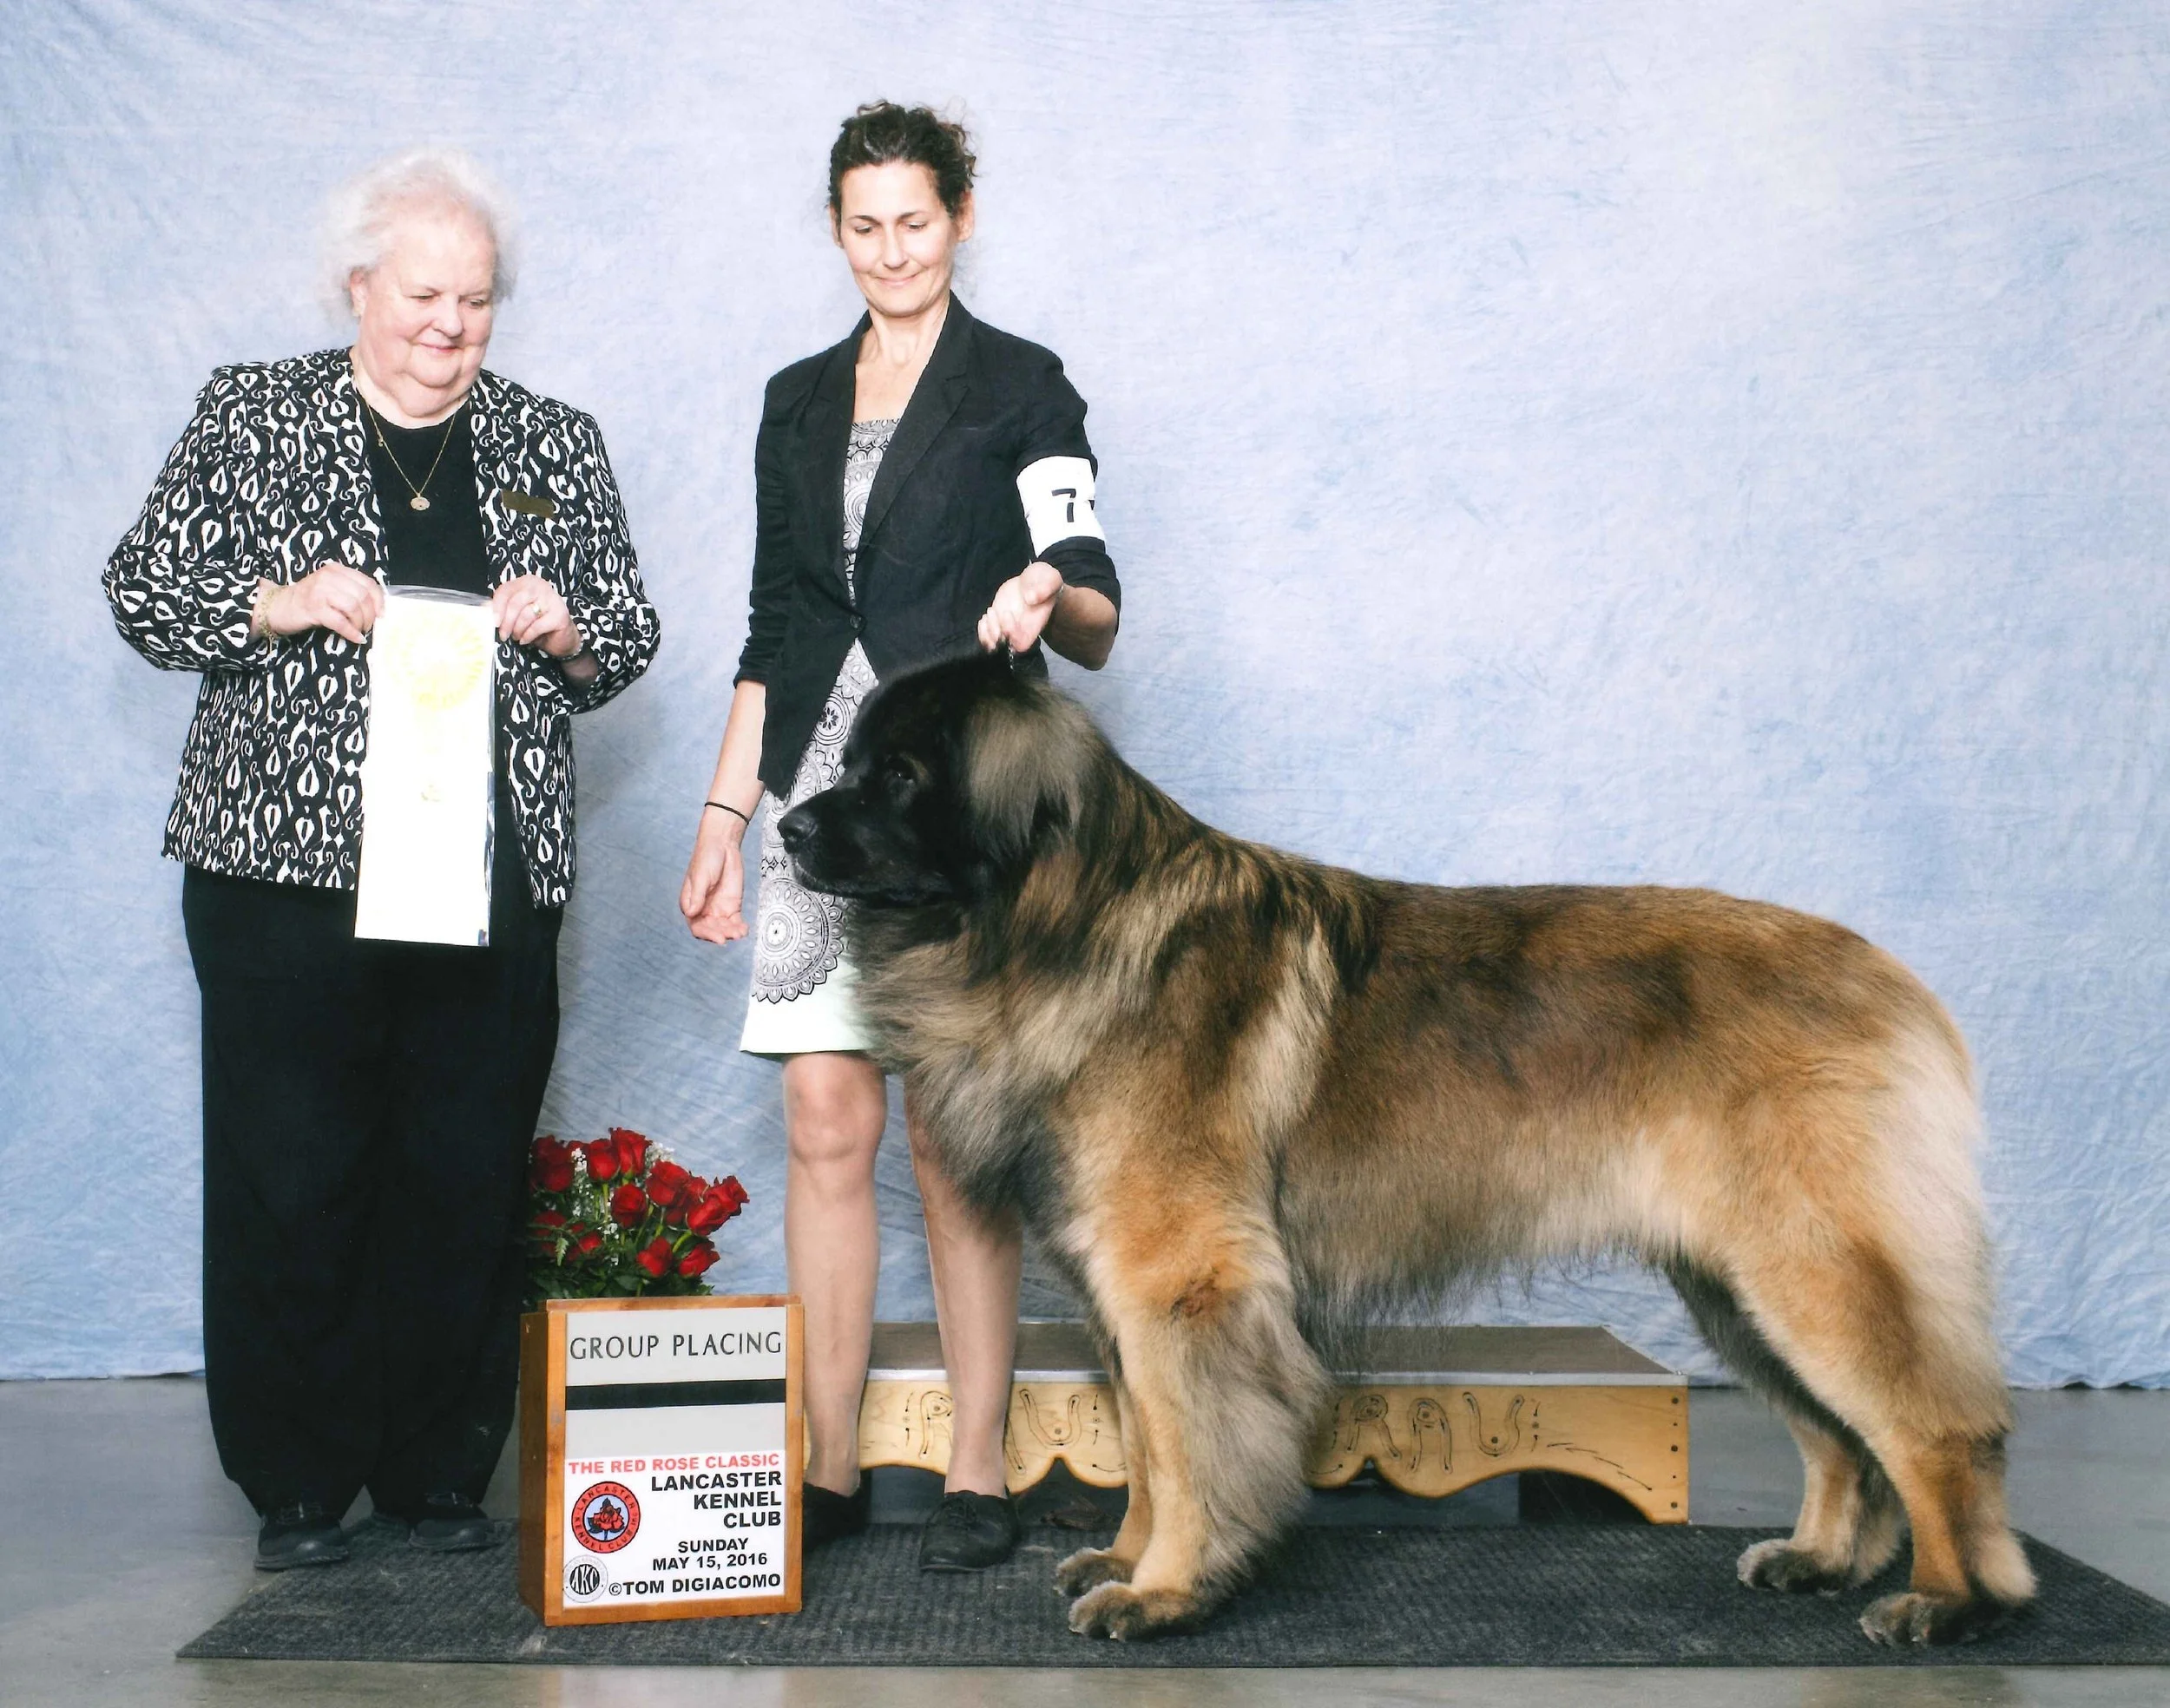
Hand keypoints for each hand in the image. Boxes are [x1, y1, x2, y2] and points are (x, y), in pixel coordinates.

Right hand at [260, 562, 383, 644]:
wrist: (278, 607)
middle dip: (370, 615)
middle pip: (363, 596)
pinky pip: (340, 622)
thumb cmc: (309, 600)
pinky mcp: (313, 608)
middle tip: (368, 626)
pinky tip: (356, 638)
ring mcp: (320, 591)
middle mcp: (329, 577)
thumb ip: (350, 591)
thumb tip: (378, 609)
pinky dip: (351, 632)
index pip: (368, 583)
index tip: (382, 614)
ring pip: (353, 607)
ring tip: (359, 630)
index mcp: (336, 570)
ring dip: (361, 623)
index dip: (379, 600)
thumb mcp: (331, 588)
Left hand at [492, 574, 582, 657]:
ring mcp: (552, 600)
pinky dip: (528, 636)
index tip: (494, 622)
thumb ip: (504, 608)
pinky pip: (537, 626)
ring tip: (517, 637)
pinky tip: (525, 640)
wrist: (561, 638)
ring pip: (526, 615)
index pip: (506, 590)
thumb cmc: (536, 624)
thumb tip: (484, 609)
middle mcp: (541, 586)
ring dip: (518, 630)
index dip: (497, 607)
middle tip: (503, 635)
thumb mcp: (517, 613)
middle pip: (515, 602)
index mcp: (527, 582)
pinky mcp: (560, 615)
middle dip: (507, 621)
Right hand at [681, 808, 750, 944]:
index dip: (706, 934)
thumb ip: (697, 895)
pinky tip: (744, 930)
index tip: (718, 937)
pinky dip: (739, 927)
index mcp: (690, 904)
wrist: (723, 845)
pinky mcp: (731, 905)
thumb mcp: (701, 876)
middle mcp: (703, 909)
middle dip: (721, 934)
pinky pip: (734, 921)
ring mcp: (718, 908)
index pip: (696, 925)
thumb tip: (691, 914)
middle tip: (732, 936)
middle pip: (711, 929)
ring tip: (740, 933)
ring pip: (723, 927)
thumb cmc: (706, 858)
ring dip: (731, 933)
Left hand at [977, 560, 1064, 652]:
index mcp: (1034, 625)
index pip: (1021, 643)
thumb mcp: (1050, 578)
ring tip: (990, 612)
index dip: (1011, 633)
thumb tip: (1031, 598)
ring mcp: (1007, 628)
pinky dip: (982, 630)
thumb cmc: (1044, 582)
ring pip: (994, 645)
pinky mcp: (998, 623)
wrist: (1035, 582)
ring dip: (987, 633)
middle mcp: (1020, 631)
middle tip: (993, 612)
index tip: (1007, 613)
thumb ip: (1045, 587)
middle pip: (1004, 648)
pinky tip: (985, 616)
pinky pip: (987, 637)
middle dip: (994, 634)